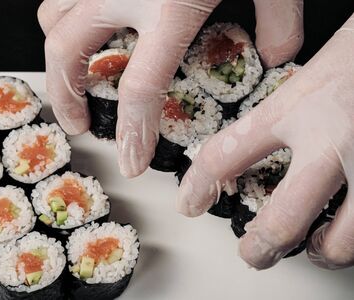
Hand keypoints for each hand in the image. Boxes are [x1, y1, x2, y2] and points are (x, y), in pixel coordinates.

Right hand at [38, 0, 303, 176]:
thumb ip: (276, 17)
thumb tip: (277, 54)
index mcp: (170, 5)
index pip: (139, 88)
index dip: (132, 134)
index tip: (130, 162)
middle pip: (66, 56)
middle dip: (65, 99)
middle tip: (80, 124)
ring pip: (51, 19)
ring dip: (58, 56)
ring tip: (74, 77)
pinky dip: (63, 17)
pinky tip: (84, 27)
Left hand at [177, 14, 353, 269]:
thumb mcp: (316, 69)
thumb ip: (290, 108)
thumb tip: (268, 137)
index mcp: (296, 107)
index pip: (226, 155)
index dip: (199, 186)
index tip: (190, 202)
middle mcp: (331, 140)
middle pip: (282, 220)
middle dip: (260, 248)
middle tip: (252, 255)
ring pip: (340, 240)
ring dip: (322, 251)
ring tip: (314, 248)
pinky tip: (349, 228)